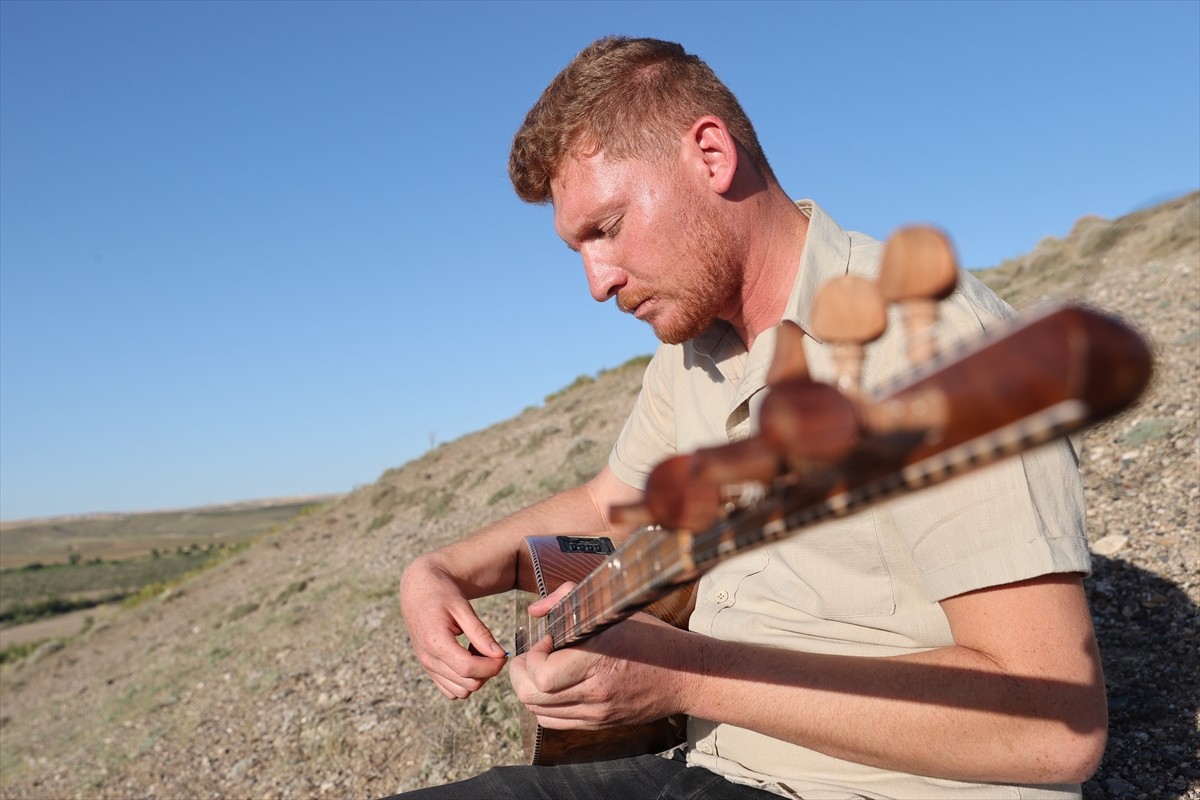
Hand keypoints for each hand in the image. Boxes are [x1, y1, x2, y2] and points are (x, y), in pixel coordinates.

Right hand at [399, 554, 508, 699]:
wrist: (417, 588)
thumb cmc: (441, 592)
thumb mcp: (462, 606)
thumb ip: (480, 633)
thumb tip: (499, 654)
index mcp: (435, 642)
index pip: (469, 669)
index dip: (492, 666)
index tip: (503, 653)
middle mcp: (428, 659)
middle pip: (467, 684)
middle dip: (487, 671)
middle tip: (493, 649)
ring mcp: (426, 666)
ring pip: (460, 692)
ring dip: (476, 677)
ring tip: (478, 651)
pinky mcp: (428, 668)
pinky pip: (450, 690)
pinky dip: (464, 681)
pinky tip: (468, 658)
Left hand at [508, 583, 693, 729]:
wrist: (685, 675)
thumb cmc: (650, 637)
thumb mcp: (612, 609)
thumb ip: (567, 600)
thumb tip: (534, 611)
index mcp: (599, 661)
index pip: (543, 675)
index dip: (533, 656)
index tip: (546, 639)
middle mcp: (596, 692)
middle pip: (533, 697)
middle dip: (522, 673)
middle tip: (531, 655)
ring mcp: (597, 713)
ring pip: (538, 712)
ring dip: (530, 689)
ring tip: (540, 669)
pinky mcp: (599, 724)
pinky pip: (555, 722)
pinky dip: (543, 705)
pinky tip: (553, 686)